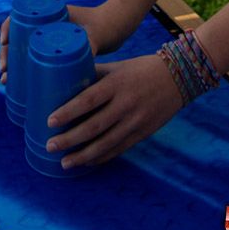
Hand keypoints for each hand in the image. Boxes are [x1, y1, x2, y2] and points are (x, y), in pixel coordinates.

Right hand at [0, 1, 123, 81]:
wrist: (112, 29)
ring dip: (11, 65)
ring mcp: (46, 39)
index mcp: (48, 15)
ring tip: (6, 82)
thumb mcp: (93, 36)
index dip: (7, 29)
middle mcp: (43, 26)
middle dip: (6, 54)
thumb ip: (90, 46)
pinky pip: (30, 58)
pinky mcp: (52, 52)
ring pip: (21, 50)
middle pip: (16, 38)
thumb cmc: (102, 28)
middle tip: (5, 73)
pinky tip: (15, 84)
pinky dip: (21, 69)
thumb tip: (86, 61)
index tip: (4, 43)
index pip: (19, 18)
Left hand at [45, 54, 181, 168]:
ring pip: (106, 144)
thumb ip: (95, 74)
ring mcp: (135, 121)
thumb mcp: (117, 66)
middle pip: (94, 126)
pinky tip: (87, 163)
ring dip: (83, 156)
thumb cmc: (141, 68)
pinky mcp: (143, 133)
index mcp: (116, 84)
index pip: (88, 100)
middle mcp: (125, 104)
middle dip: (70, 139)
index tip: (50, 121)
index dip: (68, 112)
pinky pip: (119, 149)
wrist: (178, 77)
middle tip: (50, 146)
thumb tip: (68, 80)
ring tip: (65, 162)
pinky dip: (102, 158)